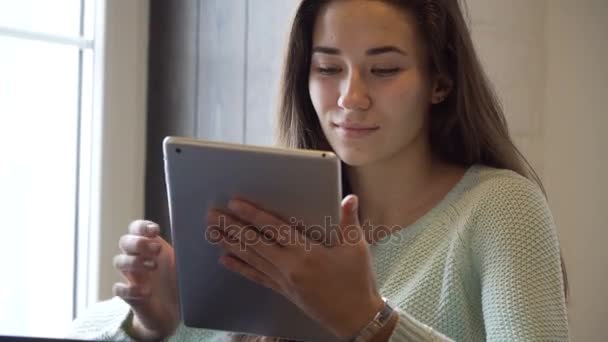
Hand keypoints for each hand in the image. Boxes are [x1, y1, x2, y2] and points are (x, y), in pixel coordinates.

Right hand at [113, 220, 179, 339]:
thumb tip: (194, 233)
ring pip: (119, 261)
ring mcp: (132, 277)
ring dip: (134, 262)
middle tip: (157, 250)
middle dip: (139, 243)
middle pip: (124, 242)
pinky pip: (119, 289)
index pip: (136, 229)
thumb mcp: (183, 262)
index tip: (155, 231)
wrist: (175, 313)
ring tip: (154, 267)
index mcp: (150, 247)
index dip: (141, 227)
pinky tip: (146, 292)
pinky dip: (130, 289)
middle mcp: (138, 259)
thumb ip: (184, 248)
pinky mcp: (130, 296)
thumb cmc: (178, 281)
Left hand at [206, 195, 383, 338]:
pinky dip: (240, 268)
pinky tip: (225, 260)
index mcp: (306, 252)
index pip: (273, 228)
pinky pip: (257, 277)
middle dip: (232, 227)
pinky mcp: (283, 291)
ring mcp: (284, 280)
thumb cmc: (357, 282)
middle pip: (254, 243)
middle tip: (212, 215)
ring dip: (230, 244)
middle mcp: (289, 266)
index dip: (252, 214)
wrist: (356, 318)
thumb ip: (350, 221)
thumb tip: (350, 198)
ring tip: (212, 233)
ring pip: (251, 259)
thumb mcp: (357, 248)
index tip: (235, 204)